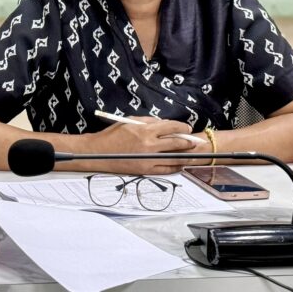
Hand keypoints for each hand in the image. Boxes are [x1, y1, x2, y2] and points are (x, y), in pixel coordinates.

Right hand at [86, 117, 201, 174]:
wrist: (98, 152)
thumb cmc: (112, 135)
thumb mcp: (131, 121)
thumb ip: (149, 122)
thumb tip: (164, 124)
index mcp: (145, 130)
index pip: (170, 127)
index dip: (182, 127)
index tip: (187, 129)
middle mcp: (149, 145)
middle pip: (176, 143)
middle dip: (188, 142)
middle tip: (194, 141)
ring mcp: (148, 159)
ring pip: (173, 158)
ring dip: (184, 155)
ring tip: (191, 154)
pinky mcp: (145, 170)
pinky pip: (165, 170)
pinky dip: (175, 167)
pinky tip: (180, 165)